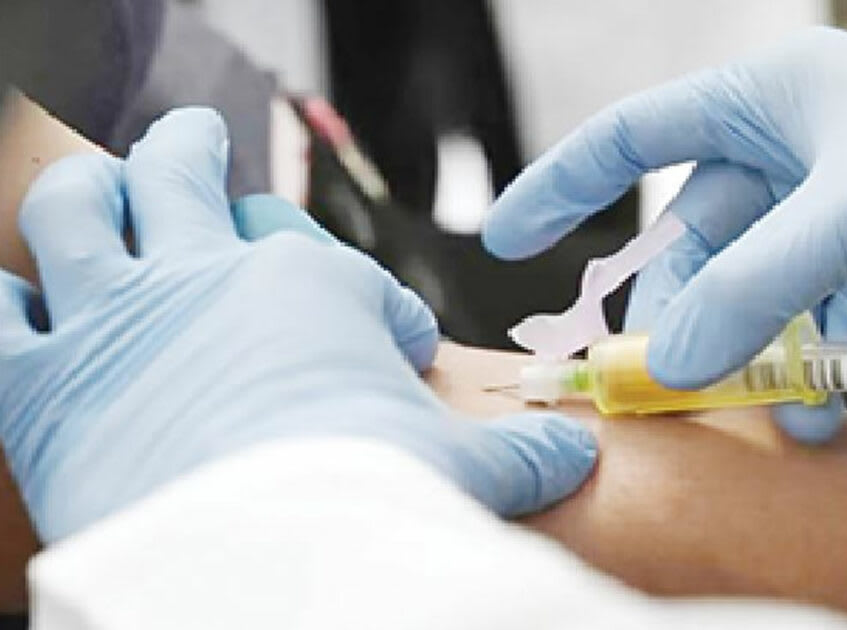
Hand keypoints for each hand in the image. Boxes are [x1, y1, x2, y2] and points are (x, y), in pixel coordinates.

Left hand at [0, 108, 595, 540]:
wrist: (270, 569)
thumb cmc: (377, 504)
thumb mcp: (467, 471)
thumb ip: (520, 455)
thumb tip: (573, 457)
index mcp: (312, 287)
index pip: (337, 267)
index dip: (372, 303)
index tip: (394, 345)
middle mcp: (208, 277)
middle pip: (182, 171)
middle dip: (189, 148)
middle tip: (195, 140)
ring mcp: (120, 320)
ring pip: (77, 209)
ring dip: (88, 193)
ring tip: (101, 193)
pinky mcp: (43, 385)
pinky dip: (6, 305)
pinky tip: (25, 309)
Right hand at [483, 27, 846, 441]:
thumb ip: (758, 286)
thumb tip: (672, 360)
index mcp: (768, 100)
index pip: (634, 134)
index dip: (563, 185)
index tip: (504, 237)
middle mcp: (793, 147)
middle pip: (695, 237)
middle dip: (679, 310)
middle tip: (656, 380)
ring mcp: (836, 203)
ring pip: (757, 287)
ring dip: (756, 350)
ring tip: (768, 407)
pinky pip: (819, 311)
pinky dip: (819, 357)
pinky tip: (833, 403)